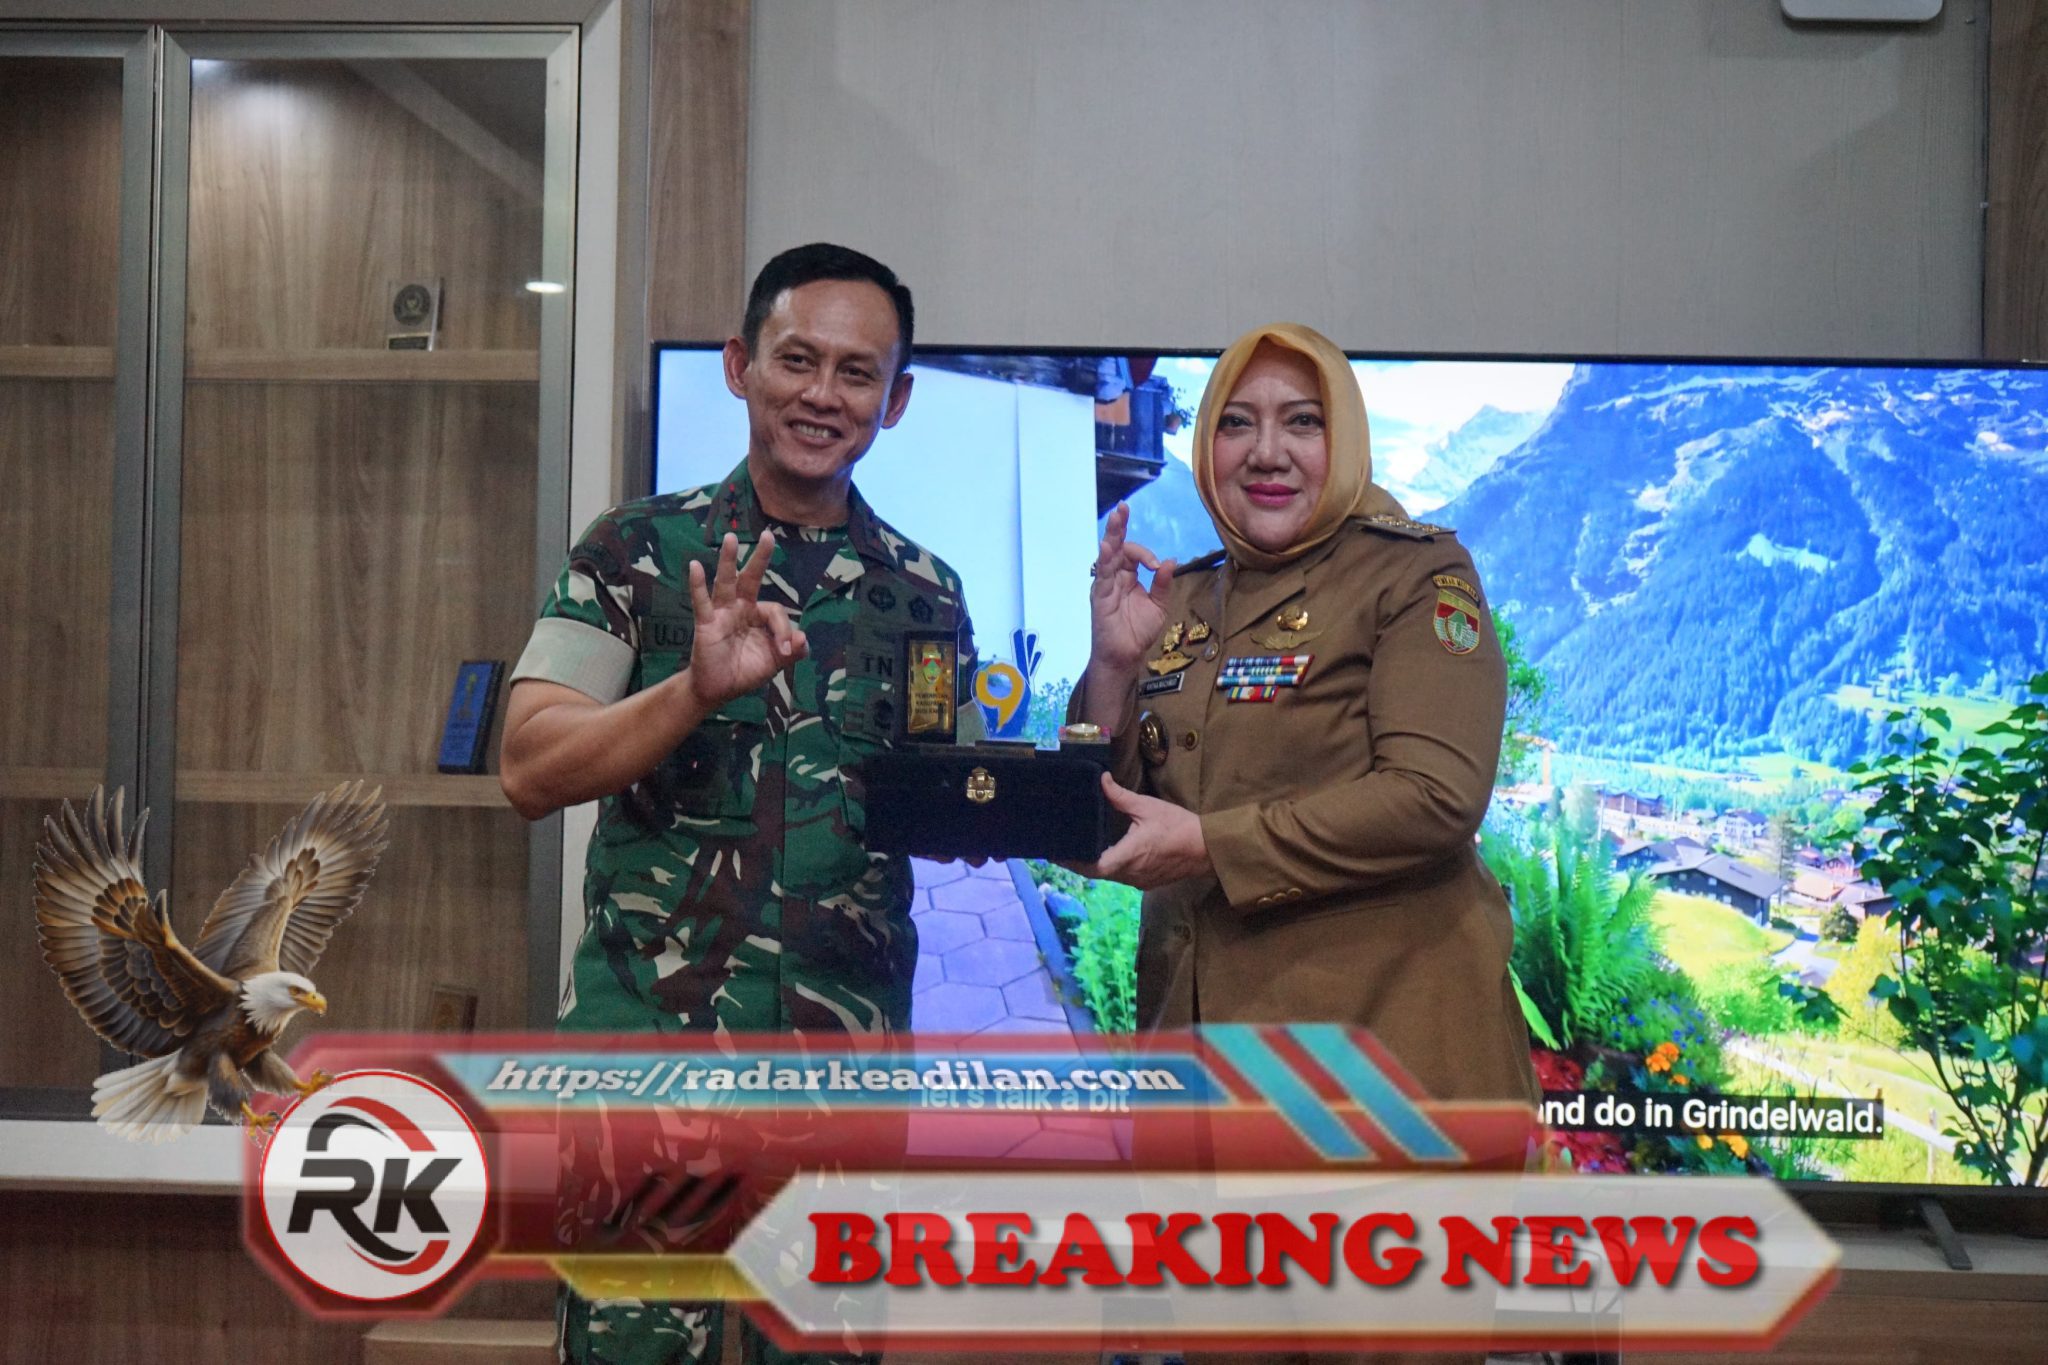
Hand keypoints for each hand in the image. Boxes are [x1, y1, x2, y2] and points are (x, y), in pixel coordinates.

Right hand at [684, 531, 807, 708]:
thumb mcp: (775, 662)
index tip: (785, 650)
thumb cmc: (746, 671)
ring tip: (731, 538)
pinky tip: (695, 566)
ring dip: (729, 561)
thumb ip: (793, 651)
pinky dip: (697, 585)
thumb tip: (803, 637)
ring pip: (726, 582)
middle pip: (751, 578)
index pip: (775, 611)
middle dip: (760, 558)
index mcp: (758, 615)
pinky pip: (702, 602)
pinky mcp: (706, 623)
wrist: (719, 690)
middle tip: (768, 535)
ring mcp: (722, 613)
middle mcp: (741, 608)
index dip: (783, 629)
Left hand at [1067, 772, 1210, 890]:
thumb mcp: (1148, 807)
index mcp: (1129, 855)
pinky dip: (1112, 868)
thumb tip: (1102, 780)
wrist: (1207, 848)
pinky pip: (1123, 878)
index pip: (1094, 867)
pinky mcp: (1148, 883)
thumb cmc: (1179, 826)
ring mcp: (1140, 881)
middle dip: (1080, 863)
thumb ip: (1121, 797)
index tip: (1058, 854)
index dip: (1074, 863)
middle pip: (1098, 873)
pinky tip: (1107, 855)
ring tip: (1080, 850)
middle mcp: (1131, 873)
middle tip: (1063, 849)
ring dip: (1096, 866)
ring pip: (1110, 877)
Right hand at [1090, 503, 1175, 674]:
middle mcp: (1114, 577)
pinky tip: (1106, 546)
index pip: (1132, 554)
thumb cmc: (1138, 632)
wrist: (1126, 656)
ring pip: (1107, 555)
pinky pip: (1101, 576)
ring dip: (1112, 536)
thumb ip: (1163, 583)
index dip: (1146, 554)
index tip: (1158, 566)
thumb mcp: (1158, 605)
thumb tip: (1171, 561)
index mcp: (1127, 577)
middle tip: (1123, 507)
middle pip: (1116, 547)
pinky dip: (1104, 560)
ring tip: (1116, 517)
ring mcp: (1105, 585)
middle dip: (1119, 526)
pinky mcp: (1099, 597)